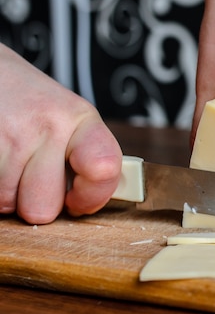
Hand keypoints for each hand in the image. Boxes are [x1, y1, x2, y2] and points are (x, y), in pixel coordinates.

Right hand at [0, 44, 121, 223]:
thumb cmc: (32, 105)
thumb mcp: (69, 121)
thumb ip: (85, 160)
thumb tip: (88, 202)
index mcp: (82, 120)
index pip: (105, 170)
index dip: (91, 197)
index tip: (77, 201)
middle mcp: (49, 126)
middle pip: (43, 208)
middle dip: (34, 201)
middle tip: (32, 173)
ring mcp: (11, 135)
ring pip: (7, 203)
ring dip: (7, 190)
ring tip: (11, 158)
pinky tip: (0, 157)